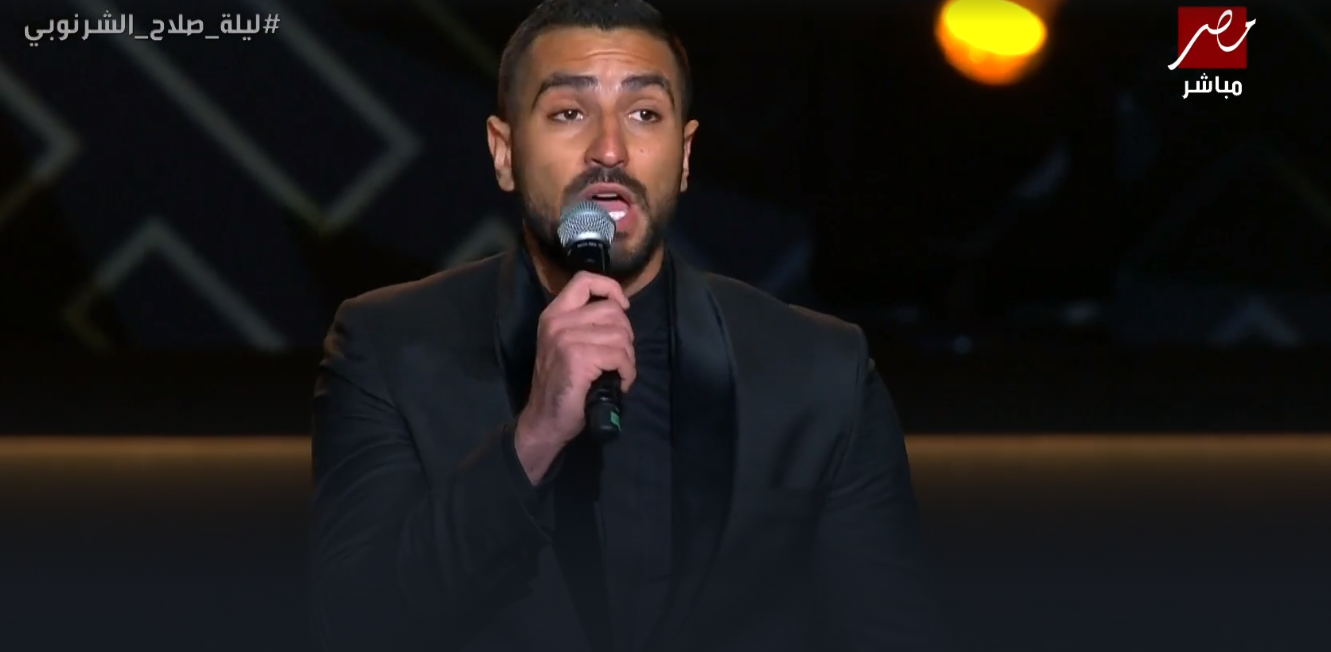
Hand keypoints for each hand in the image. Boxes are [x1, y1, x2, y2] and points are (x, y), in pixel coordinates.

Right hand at [516, 271, 635, 455]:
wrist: (545, 420)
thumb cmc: (561, 386)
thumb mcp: (566, 345)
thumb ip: (585, 324)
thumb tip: (621, 311)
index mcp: (553, 314)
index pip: (584, 280)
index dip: (610, 287)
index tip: (622, 306)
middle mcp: (557, 321)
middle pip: (612, 311)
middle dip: (625, 335)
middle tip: (618, 358)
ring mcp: (566, 338)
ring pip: (620, 335)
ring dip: (628, 358)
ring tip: (617, 373)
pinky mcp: (578, 357)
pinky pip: (620, 356)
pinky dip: (628, 372)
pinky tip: (620, 383)